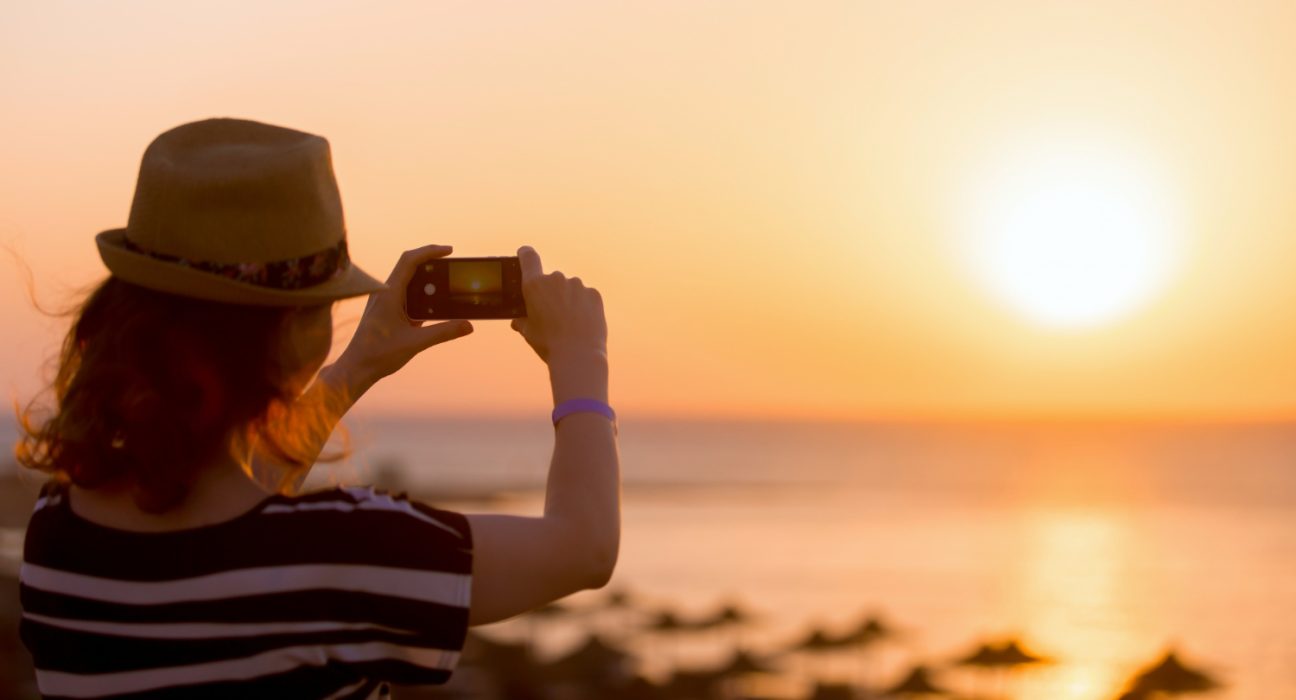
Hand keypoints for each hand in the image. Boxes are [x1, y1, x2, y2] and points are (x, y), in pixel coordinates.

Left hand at [337, 244, 473, 388]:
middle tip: (452, 267)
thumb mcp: (416, 343)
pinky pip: (406, 295)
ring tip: (447, 287)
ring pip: (408, 281)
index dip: (430, 251)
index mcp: (389, 294)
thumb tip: (468, 325)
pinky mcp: (387, 311)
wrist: (357, 368)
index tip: (449, 250)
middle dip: (432, 263)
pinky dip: (422, 296)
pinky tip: (434, 306)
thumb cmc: (378, 355)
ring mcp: (385, 301)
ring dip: (428, 281)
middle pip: (410, 266)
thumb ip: (443, 333)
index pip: (409, 260)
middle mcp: (385, 293)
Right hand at [510, 245, 606, 363]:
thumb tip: (517, 321)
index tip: (524, 254)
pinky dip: (583, 306)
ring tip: (569, 323)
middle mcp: (556, 279)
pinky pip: (585, 296)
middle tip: (553, 315)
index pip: (528, 257)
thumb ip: (522, 321)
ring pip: (570, 288)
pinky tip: (582, 323)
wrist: (578, 355)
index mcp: (534, 285)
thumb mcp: (529, 333)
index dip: (525, 254)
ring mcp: (577, 285)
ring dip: (568, 299)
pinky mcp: (593, 293)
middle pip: (551, 280)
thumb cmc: (549, 344)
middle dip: (551, 293)